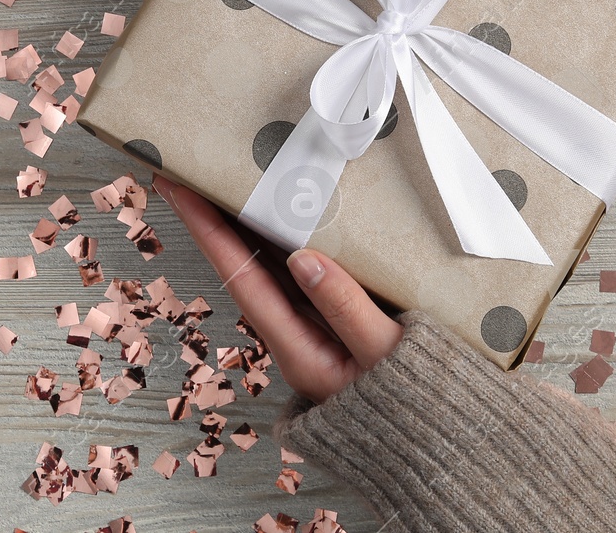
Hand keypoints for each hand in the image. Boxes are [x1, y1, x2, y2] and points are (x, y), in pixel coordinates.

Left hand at [153, 175, 401, 403]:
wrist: (437, 445)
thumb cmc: (415, 407)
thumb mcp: (384, 354)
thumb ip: (345, 307)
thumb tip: (302, 257)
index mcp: (297, 350)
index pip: (239, 278)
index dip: (207, 230)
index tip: (178, 189)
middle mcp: (293, 338)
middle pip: (244, 268)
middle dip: (214, 220)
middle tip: (190, 170)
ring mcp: (312, 331)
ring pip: (269, 268)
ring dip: (245, 226)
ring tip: (224, 181)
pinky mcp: (333, 324)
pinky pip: (298, 274)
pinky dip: (283, 241)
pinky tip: (282, 214)